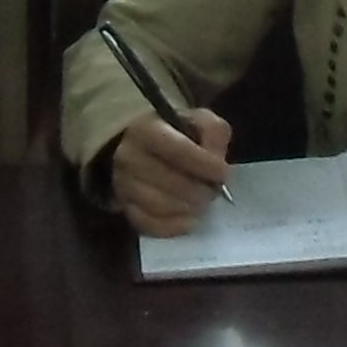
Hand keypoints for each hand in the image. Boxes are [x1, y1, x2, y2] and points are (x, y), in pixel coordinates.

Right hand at [106, 107, 234, 234]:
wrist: (143, 149)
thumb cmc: (175, 134)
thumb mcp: (198, 121)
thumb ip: (212, 132)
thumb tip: (215, 159)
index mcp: (146, 130)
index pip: (178, 150)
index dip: (205, 165)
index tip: (223, 173)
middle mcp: (128, 157)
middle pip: (169, 182)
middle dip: (199, 190)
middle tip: (214, 192)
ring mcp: (122, 185)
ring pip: (159, 206)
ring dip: (188, 208)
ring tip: (202, 203)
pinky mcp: (124, 208)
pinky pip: (149, 225)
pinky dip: (174, 226)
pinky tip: (189, 219)